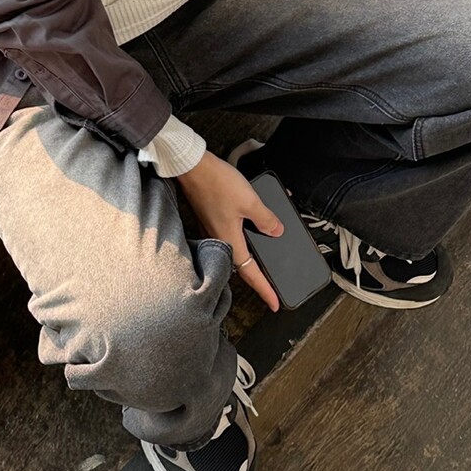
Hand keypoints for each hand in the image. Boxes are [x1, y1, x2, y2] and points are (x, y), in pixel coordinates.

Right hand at [176, 151, 284, 311]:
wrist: (193, 166)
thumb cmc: (216, 183)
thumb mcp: (250, 201)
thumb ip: (266, 219)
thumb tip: (277, 231)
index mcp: (230, 241)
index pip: (251, 274)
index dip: (265, 290)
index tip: (275, 303)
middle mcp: (219, 239)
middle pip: (241, 266)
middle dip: (257, 278)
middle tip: (271, 287)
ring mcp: (212, 229)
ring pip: (235, 251)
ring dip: (250, 258)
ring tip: (262, 262)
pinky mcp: (210, 218)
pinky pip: (229, 236)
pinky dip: (242, 239)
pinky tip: (249, 229)